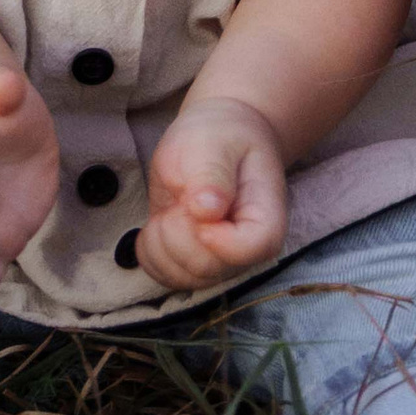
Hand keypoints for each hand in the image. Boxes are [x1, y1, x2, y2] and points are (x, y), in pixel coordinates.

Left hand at [139, 96, 289, 291]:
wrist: (218, 142)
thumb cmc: (221, 137)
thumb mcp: (215, 142)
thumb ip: (212, 174)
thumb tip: (207, 210)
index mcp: (266, 219)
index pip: (250, 249)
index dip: (215, 237)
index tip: (194, 206)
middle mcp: (247, 251)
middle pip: (205, 267)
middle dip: (178, 229)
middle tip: (181, 194)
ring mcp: (220, 263)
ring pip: (180, 277)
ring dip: (160, 239)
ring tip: (173, 205)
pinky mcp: (193, 266)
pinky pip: (163, 276)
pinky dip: (149, 251)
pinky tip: (159, 222)